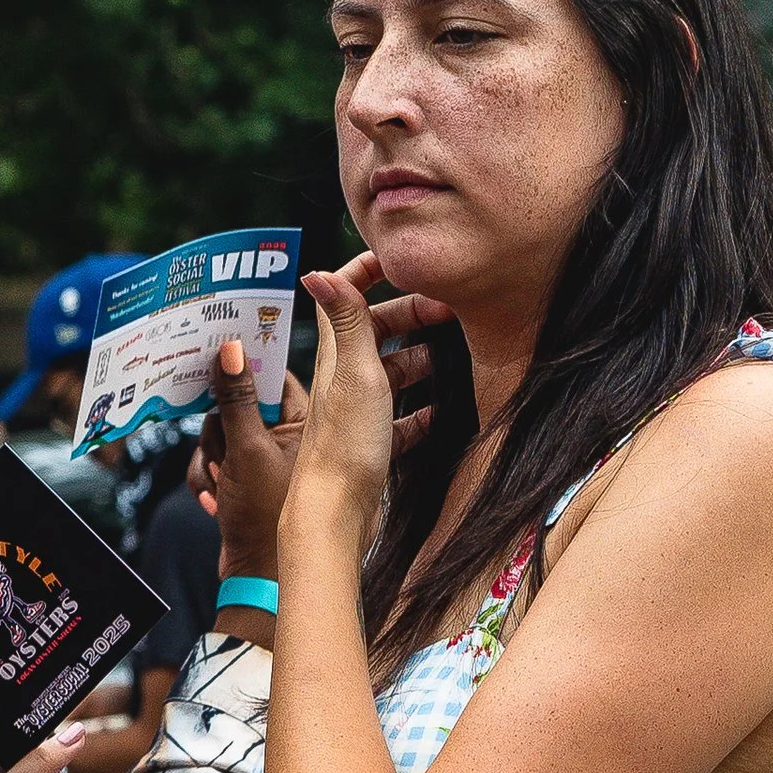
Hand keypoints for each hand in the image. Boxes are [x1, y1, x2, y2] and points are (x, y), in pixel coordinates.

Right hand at [197, 339, 305, 581]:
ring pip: (220, 435)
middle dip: (219, 431)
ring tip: (221, 486)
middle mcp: (290, 438)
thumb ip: (237, 399)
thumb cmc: (267, 516)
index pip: (274, 378)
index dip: (244, 371)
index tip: (215, 361)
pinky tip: (215, 502)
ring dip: (211, 460)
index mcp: (307, 423)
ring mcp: (266, 460)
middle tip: (224, 454)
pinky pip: (215, 462)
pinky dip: (209, 479)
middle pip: (238, 406)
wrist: (260, 578)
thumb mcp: (247, 450)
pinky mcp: (247, 480)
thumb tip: (231, 349)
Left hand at [284, 254, 438, 559]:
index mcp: (338, 354)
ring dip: (422, 358)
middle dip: (412, 313)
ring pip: (392, 370)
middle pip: (376, 329)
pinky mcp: (372, 441)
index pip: (345, 295)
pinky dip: (424, 408)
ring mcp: (358, 409)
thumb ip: (344, 320)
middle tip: (451, 311)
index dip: (369, 269)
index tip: (405, 259)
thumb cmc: (344, 444)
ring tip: (457, 354)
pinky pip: (402, 416)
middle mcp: (344, 376)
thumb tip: (315, 269)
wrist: (336, 513)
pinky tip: (445, 410)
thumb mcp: (354, 372)